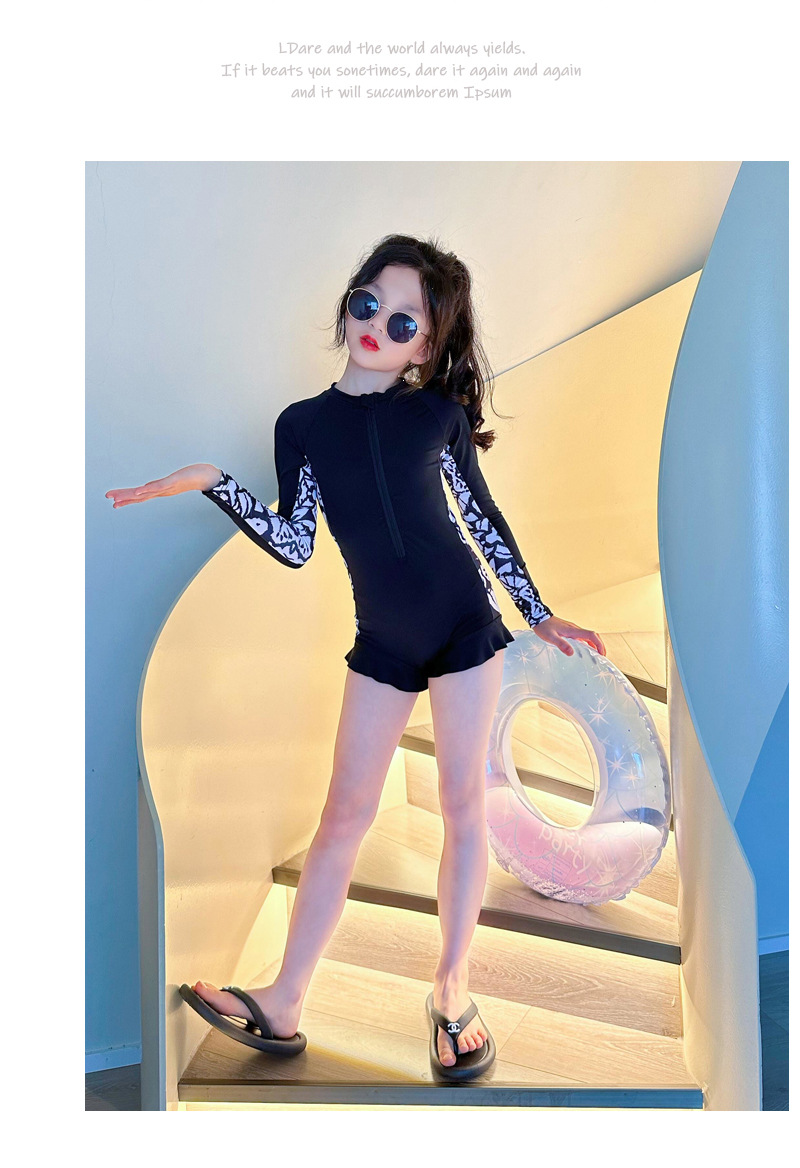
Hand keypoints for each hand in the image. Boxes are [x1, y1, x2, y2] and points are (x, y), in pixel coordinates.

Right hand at [105, 463, 221, 507]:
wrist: (208, 477)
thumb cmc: (193, 477)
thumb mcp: (175, 481)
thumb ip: (164, 484)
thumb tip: (154, 486)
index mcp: (161, 490)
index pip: (140, 496)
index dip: (127, 499)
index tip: (114, 503)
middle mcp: (162, 491)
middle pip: (139, 496)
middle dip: (124, 498)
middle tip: (110, 501)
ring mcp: (167, 487)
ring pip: (145, 493)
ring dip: (131, 496)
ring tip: (118, 499)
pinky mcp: (173, 482)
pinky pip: (158, 487)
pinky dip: (147, 490)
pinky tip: (138, 492)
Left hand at [532, 615, 604, 656]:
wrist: (538, 617)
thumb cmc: (544, 627)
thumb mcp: (551, 637)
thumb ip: (561, 644)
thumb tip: (571, 653)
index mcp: (573, 630)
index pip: (591, 635)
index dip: (599, 644)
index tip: (602, 654)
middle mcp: (575, 629)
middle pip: (593, 636)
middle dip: (600, 645)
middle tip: (602, 656)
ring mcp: (572, 629)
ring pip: (588, 636)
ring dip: (594, 644)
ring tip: (595, 654)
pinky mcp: (569, 630)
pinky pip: (582, 636)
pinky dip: (587, 643)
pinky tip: (584, 649)